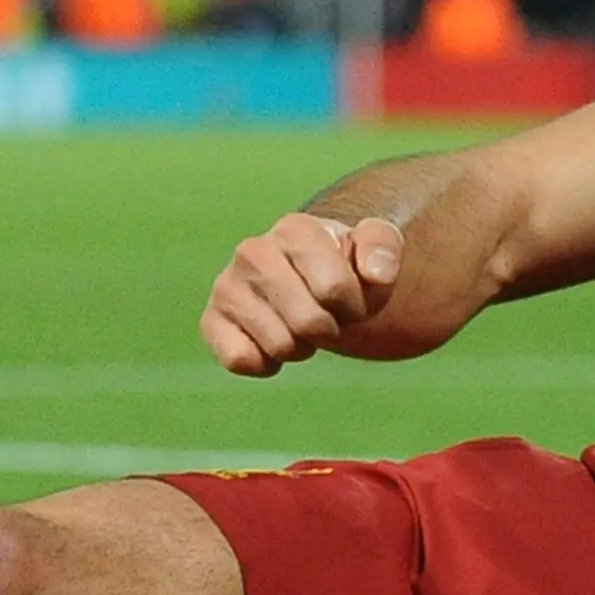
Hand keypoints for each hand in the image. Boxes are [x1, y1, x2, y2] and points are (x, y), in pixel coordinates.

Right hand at [201, 214, 404, 376]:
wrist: (307, 282)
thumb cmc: (344, 270)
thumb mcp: (375, 254)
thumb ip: (384, 250)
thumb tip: (375, 272)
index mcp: (296, 229)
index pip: (335, 290)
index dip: (354, 307)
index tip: (349, 298)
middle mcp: (254, 251)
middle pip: (309, 323)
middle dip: (328, 330)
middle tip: (324, 316)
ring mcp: (227, 284)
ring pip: (279, 345)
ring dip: (300, 348)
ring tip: (297, 325)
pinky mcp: (211, 319)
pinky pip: (239, 359)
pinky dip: (264, 364)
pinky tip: (269, 343)